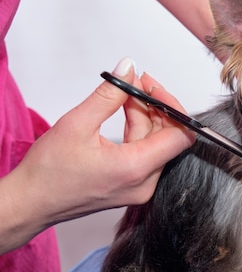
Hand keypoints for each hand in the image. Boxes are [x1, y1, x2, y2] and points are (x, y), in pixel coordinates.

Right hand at [0, 58, 194, 252]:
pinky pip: (145, 154)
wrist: (31, 203)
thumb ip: (109, 94)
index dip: (172, 107)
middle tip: (138, 83)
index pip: (181, 136)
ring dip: (146, 117)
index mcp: (135, 168)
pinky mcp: (132, 187)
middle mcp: (144, 182)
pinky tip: (125, 112)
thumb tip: (128, 68)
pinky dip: (138, 132)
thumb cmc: (48, 172)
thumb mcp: (77, 123)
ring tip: (126, 94)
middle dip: (157, 107)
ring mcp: (139, 187)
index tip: (153, 88)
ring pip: (156, 144)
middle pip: (169, 138)